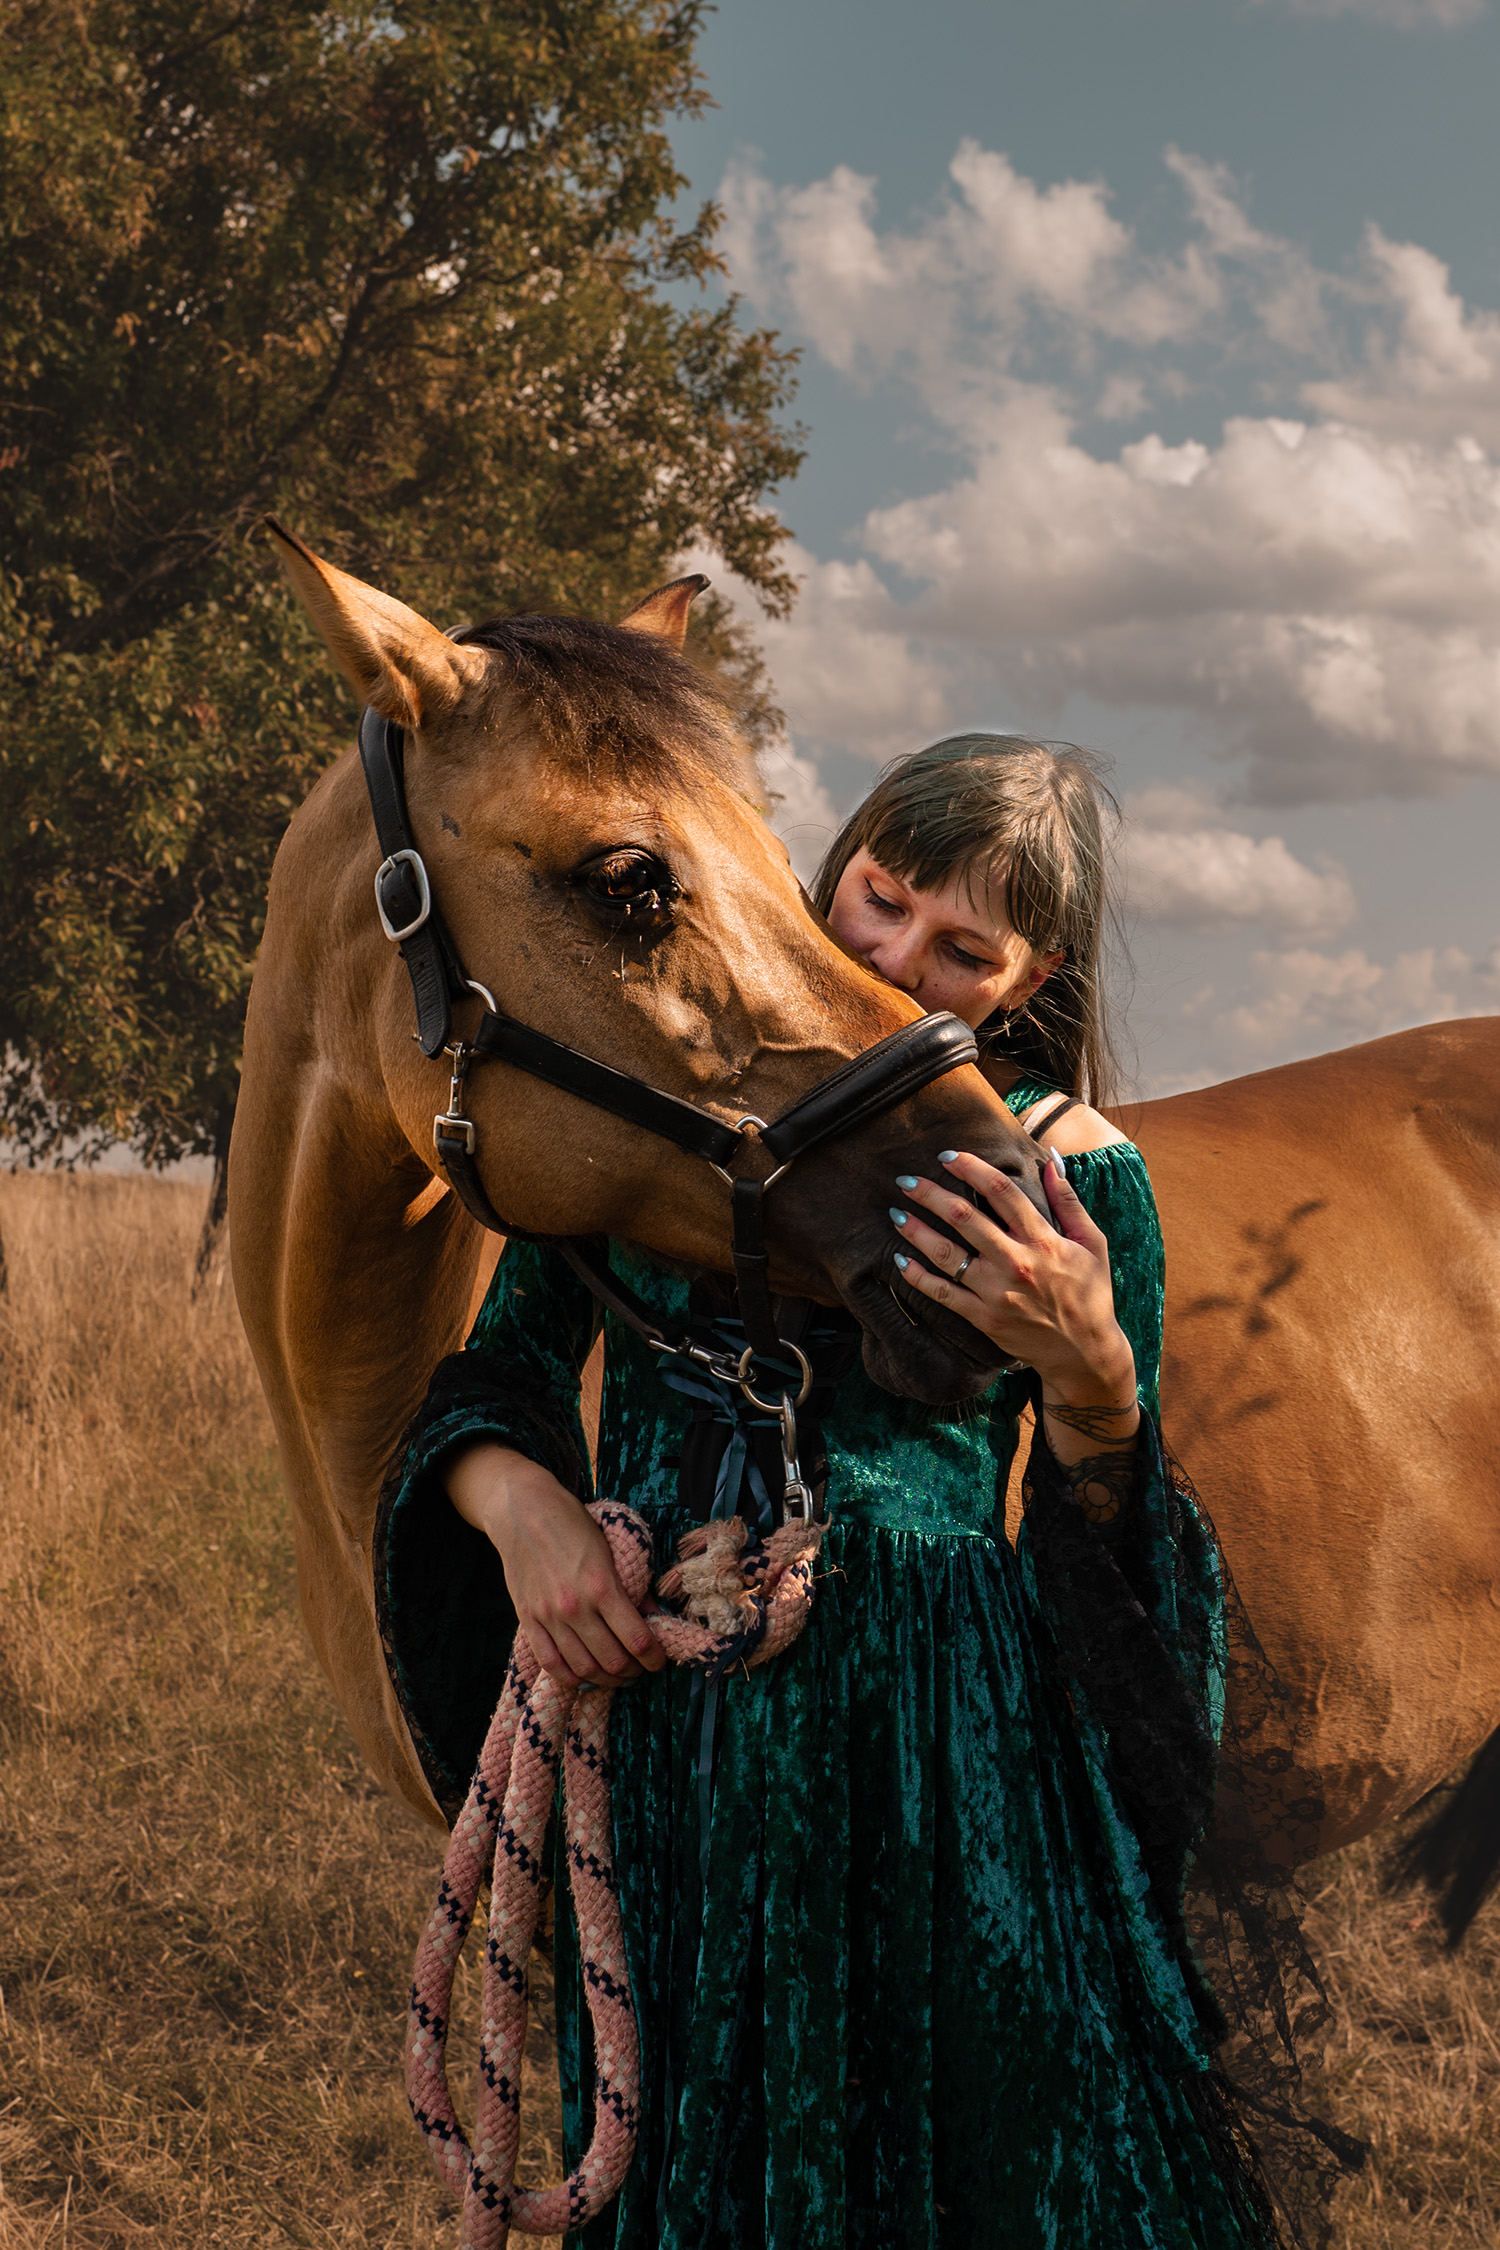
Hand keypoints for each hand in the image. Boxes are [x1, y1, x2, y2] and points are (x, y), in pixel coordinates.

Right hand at [445, 1443, 665, 1690]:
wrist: (523, 1510)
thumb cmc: (572, 1524)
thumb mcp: (611, 1549)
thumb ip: (631, 1587)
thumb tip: (653, 1618)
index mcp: (602, 1586)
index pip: (637, 1640)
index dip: (654, 1659)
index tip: (659, 1662)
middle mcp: (575, 1607)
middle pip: (612, 1661)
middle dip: (633, 1671)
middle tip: (640, 1668)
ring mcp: (549, 1616)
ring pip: (584, 1668)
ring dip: (606, 1679)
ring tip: (617, 1674)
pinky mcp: (528, 1620)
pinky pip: (551, 1664)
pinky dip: (572, 1678)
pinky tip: (585, 1676)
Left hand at [888, 1148, 1138, 1423]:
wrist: (1084, 1353)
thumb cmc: (1090, 1294)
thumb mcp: (1093, 1243)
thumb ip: (1069, 1201)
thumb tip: (1050, 1161)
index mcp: (1043, 1240)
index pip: (1002, 1193)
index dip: (972, 1169)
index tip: (948, 1156)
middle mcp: (1016, 1263)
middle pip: (965, 1218)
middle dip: (931, 1194)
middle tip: (908, 1180)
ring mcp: (996, 1293)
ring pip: (947, 1254)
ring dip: (917, 1231)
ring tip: (896, 1214)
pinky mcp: (983, 1318)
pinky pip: (943, 1294)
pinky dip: (917, 1277)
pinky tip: (899, 1260)